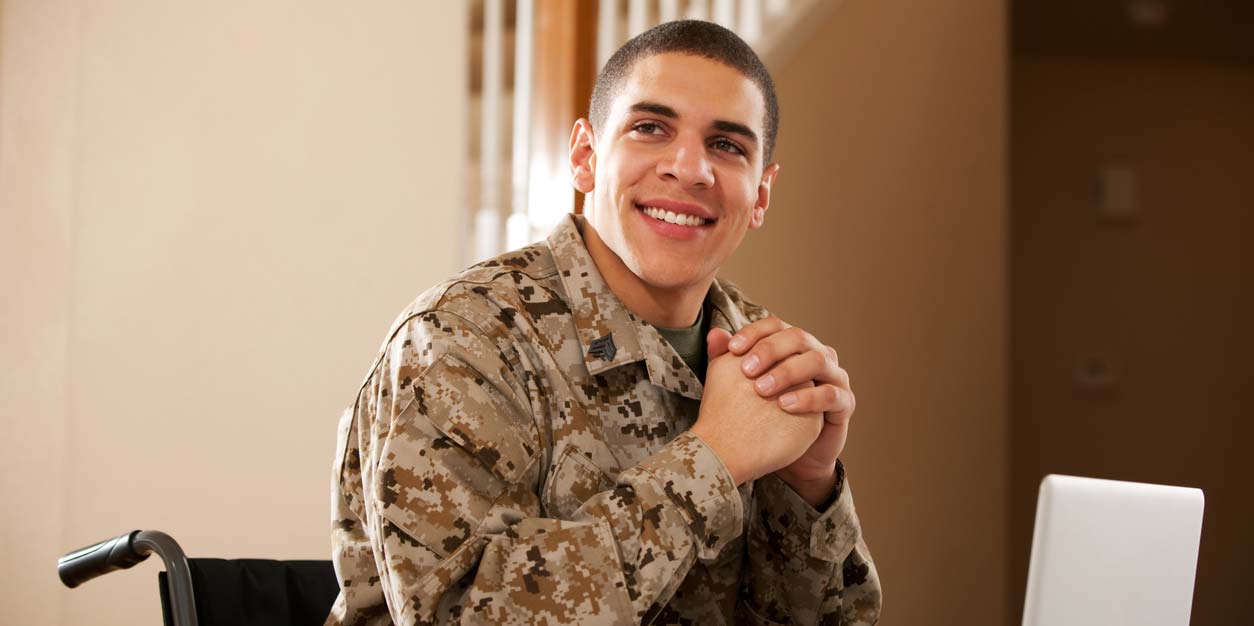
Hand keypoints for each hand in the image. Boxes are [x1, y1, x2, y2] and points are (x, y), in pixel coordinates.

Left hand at [709, 317, 855, 504]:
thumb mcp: (743, 388)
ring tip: (762, 389)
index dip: (754, 332)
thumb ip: (728, 363)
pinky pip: (830, 394)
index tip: (731, 349)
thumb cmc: (765, 416)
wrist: (791, 455)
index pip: (776, 326)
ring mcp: (834, 376)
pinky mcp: (845, 402)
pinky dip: (808, 397)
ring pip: (818, 360)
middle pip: (798, 337)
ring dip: (788, 371)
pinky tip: (784, 406)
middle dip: (771, 350)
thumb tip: (714, 335)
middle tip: (746, 370)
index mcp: (793, 346)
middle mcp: (817, 354)